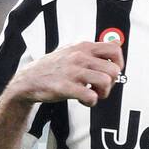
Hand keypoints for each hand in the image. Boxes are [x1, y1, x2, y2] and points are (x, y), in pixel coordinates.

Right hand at [8, 41, 124, 107]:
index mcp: (83, 46)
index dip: (119, 64)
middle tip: (100, 87)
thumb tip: (116, 45)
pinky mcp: (65, 87)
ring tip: (93, 94)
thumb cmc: (53, 67)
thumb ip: (93, 49)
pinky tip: (83, 101)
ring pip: (106, 82)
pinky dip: (91, 102)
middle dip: (112, 83)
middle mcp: (79, 56)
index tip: (111, 73)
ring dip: (103, 93)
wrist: (29, 79)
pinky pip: (91, 96)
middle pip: (114, 70)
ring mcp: (72, 71)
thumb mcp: (72, 50)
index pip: (115, 50)